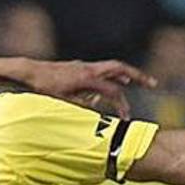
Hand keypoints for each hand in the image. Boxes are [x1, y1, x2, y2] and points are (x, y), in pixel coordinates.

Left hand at [23, 59, 156, 118]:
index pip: (112, 91)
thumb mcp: (63, 101)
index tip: (126, 118)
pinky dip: (110, 76)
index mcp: (87, 78)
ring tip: (137, 82)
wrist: (30, 72)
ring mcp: (85, 66)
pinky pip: (100, 70)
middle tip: (153, 84)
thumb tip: (96, 115)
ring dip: (126, 74)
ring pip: (111, 67)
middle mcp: (88, 69)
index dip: (121, 105)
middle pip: (120, 68)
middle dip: (138, 76)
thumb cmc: (45, 88)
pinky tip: (114, 82)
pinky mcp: (80, 68)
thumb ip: (81, 106)